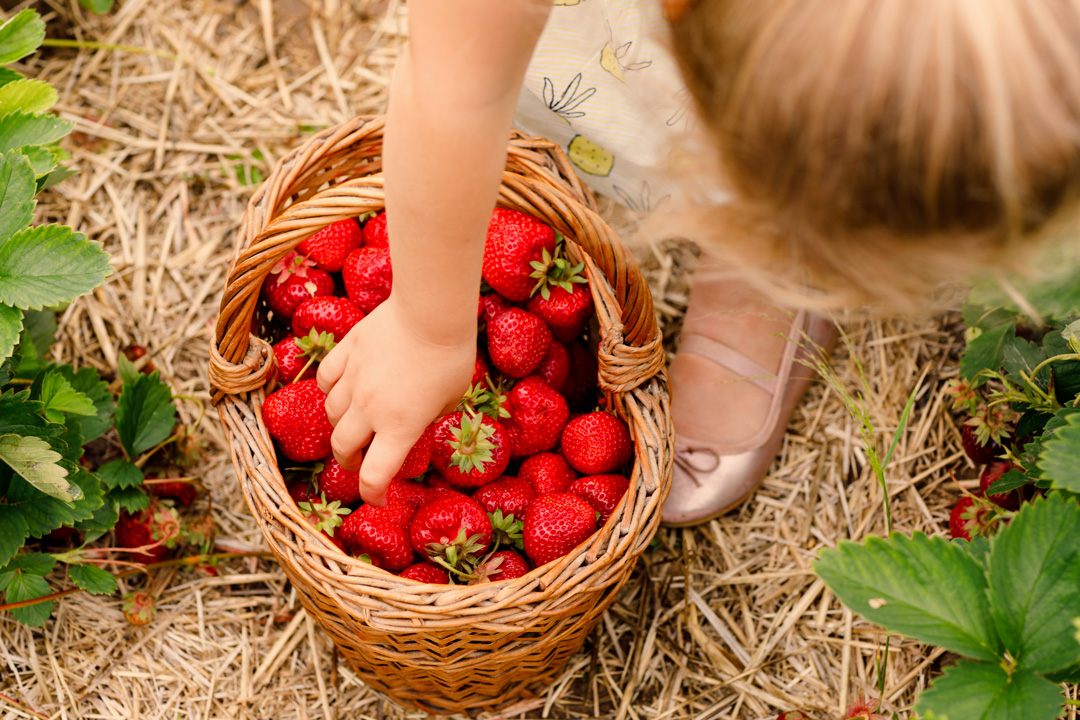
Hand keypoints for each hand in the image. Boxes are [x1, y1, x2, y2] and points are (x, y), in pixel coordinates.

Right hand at [316, 297, 475, 504]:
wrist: (431, 311)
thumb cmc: (452, 356)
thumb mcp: (453, 397)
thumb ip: (430, 415)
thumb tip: (418, 419)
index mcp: (400, 427)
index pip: (374, 476)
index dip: (373, 495)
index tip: (378, 500)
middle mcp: (370, 409)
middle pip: (343, 448)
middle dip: (351, 462)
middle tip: (361, 462)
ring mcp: (354, 380)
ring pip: (330, 414)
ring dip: (340, 426)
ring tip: (353, 425)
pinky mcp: (346, 352)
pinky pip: (327, 379)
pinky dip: (331, 390)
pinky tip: (341, 390)